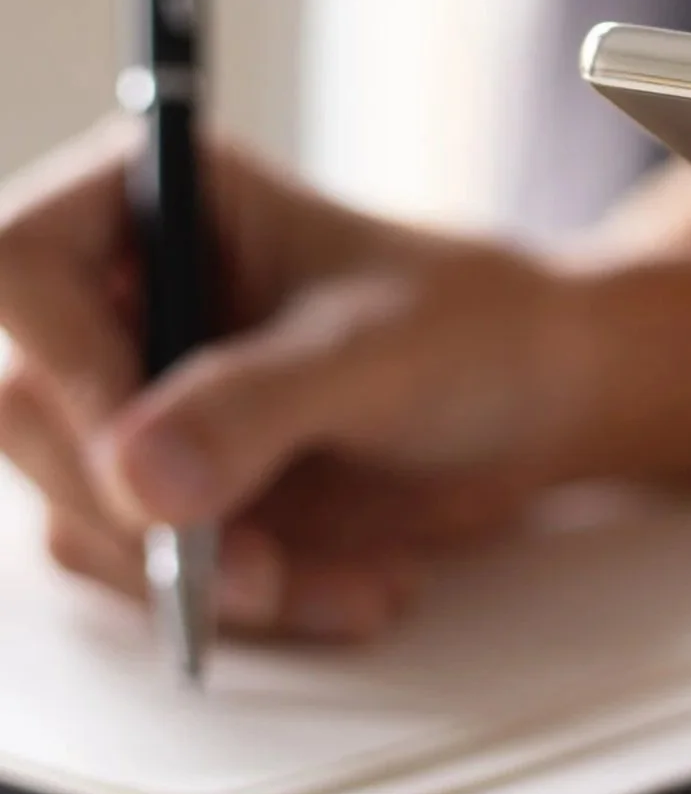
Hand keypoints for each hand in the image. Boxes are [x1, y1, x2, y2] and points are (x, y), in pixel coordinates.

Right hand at [0, 123, 600, 643]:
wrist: (536, 398)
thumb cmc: (473, 325)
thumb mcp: (378, 352)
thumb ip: (259, 401)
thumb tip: (136, 475)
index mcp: (160, 196)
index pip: (20, 264)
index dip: (62, 365)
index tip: (141, 457)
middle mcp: (126, 290)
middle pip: (28, 407)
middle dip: (140, 510)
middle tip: (250, 565)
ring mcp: (138, 391)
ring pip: (80, 507)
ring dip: (201, 573)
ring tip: (342, 577)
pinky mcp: (166, 480)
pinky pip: (141, 564)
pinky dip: (236, 598)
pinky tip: (349, 584)